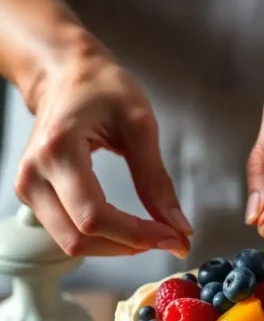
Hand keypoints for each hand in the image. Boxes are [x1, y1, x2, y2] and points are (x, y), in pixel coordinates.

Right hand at [15, 36, 191, 256]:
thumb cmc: (99, 88)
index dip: (136, 236)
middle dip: (128, 246)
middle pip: (79, 239)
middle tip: (166, 238)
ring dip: (115, 247)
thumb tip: (178, 227)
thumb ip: (157, 181)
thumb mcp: (139, 127)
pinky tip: (126, 228)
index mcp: (58, 150)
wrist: (64, 74)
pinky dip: (101, 239)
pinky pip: (67, 233)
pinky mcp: (32, 196)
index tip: (172, 237)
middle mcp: (33, 174)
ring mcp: (28, 188)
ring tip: (149, 233)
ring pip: (71, 244)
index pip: (94, 216)